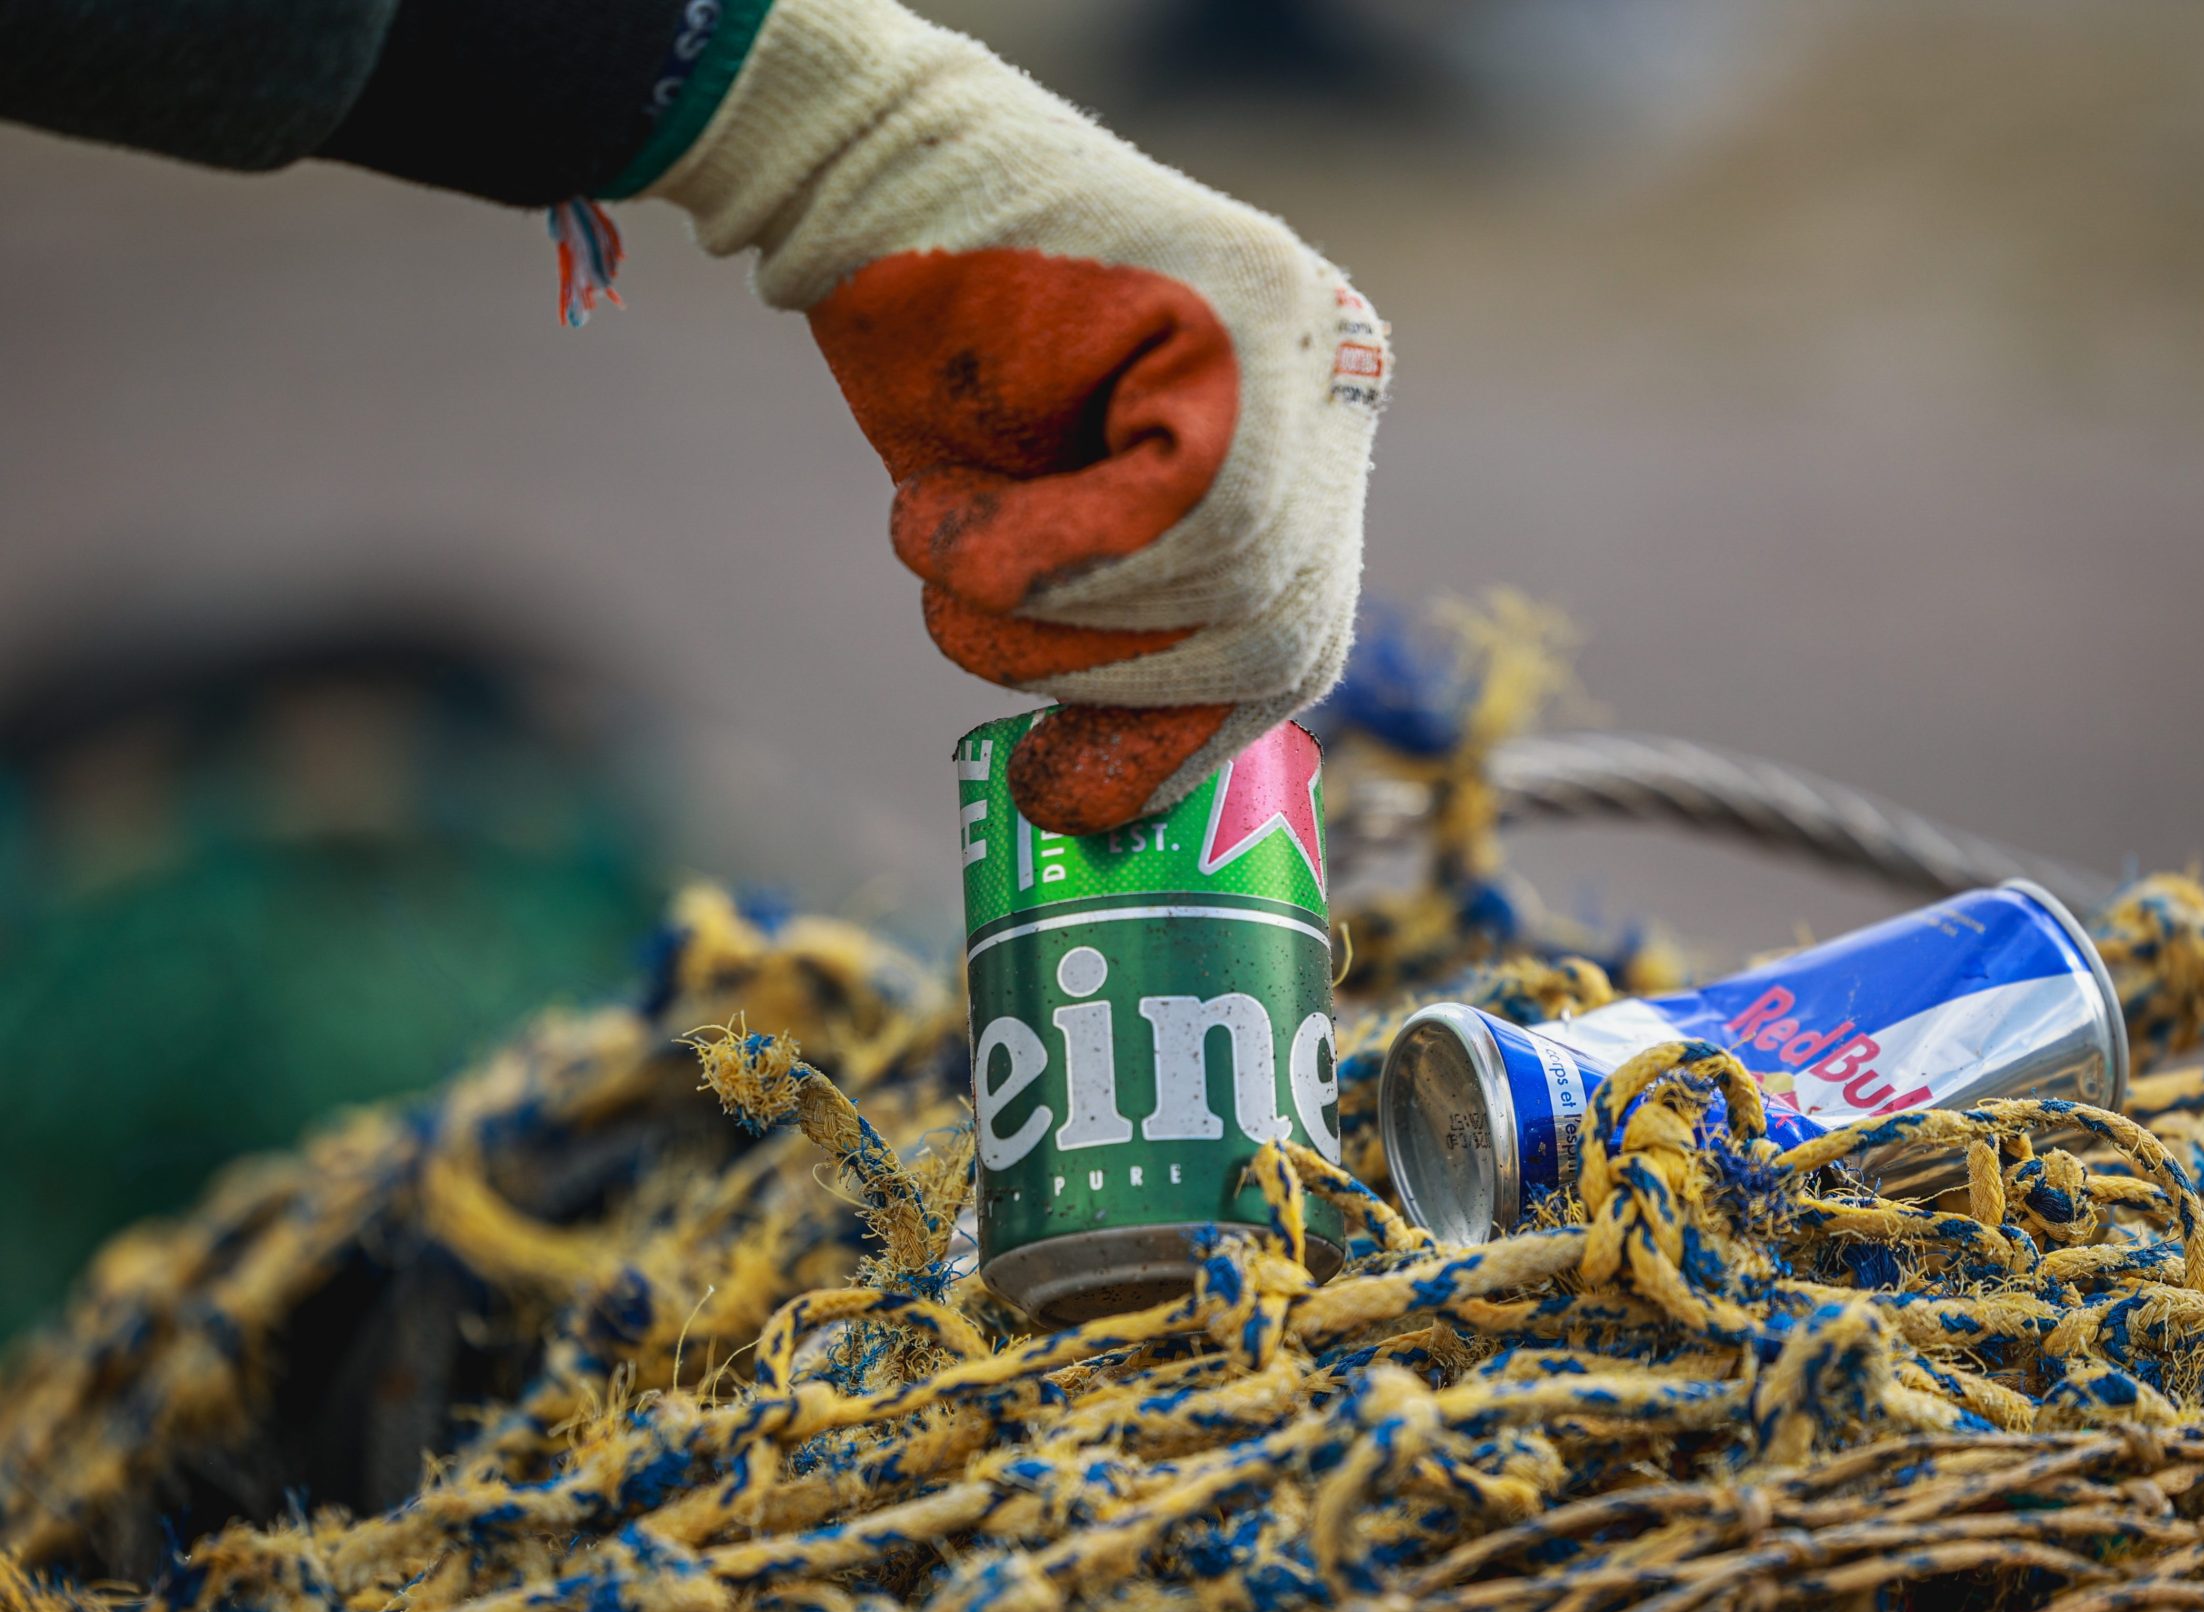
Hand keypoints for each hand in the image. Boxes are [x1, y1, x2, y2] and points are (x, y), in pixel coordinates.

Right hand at [655, 0, 1389, 832]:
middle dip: (1115, 687)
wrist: (858, 192)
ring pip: (1235, 587)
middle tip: (979, 637)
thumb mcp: (1041, 554)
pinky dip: (1044, 554)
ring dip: (1049, 618)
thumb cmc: (941, 373)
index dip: (1180, 739)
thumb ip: (1114, 650)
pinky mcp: (1254, 296)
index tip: (1068, 780)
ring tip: (937, 550)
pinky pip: (1194, 514)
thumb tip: (1101, 813)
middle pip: (1282, 640)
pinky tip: (947, 515)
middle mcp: (1330, 397)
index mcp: (1302, 465)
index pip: (1295, 652)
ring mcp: (1306, 341)